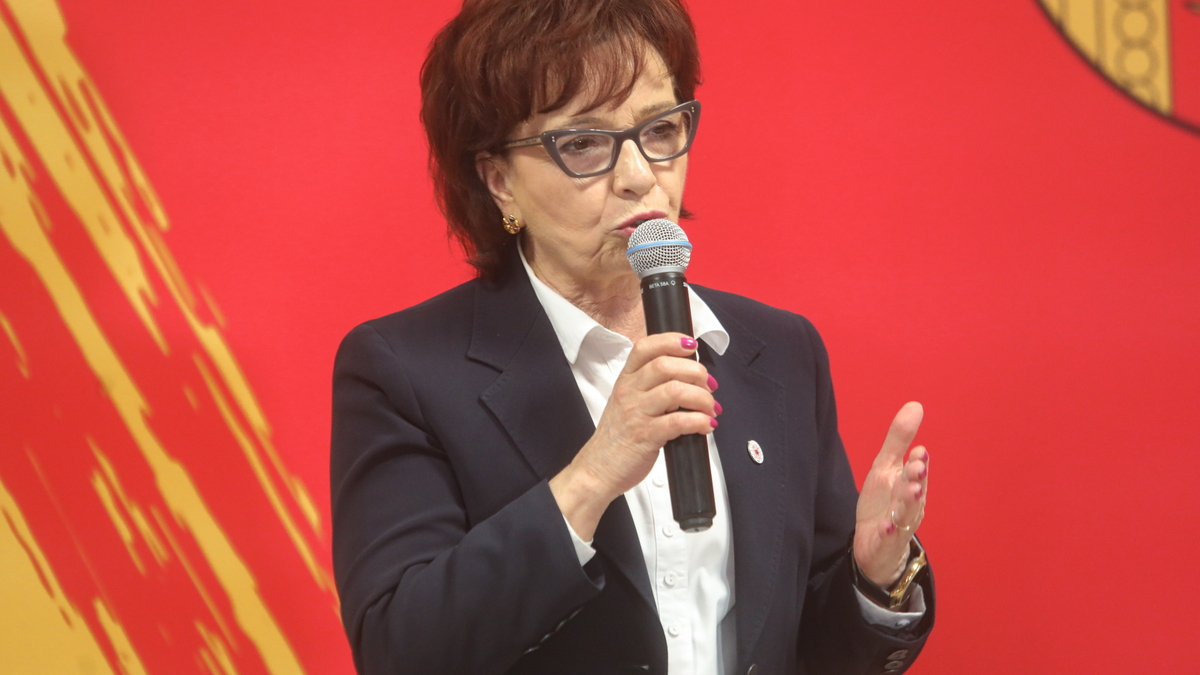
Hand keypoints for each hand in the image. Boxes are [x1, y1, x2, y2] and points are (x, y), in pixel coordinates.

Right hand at [550, 333, 718, 539]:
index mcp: (626, 380)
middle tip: (709, 386)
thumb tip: (690, 378)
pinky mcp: (646, 436)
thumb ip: (652, 387)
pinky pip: (679, 422)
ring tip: (710, 408)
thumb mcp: (628, 403)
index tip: (691, 346)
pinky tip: (706, 425)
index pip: (645, 347)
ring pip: (675, 391)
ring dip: (702, 397)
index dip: (671, 341)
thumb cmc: (618, 437)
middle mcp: (629, 392)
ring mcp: (636, 413)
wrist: (597, 469)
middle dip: (696, 372)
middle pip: (665, 365)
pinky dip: (699, 421)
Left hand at [853, 401, 928, 587]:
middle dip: (917, 478)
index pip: (917, 471)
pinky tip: (886, 526)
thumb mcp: (886, 468)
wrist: (877, 546)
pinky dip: (889, 533)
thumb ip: (899, 440)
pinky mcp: (885, 544)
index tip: (919, 450)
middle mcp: (909, 505)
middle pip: (915, 491)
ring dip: (909, 503)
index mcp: (910, 485)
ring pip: (907, 514)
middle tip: (918, 467)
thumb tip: (915, 405)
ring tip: (911, 490)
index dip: (919, 462)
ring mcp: (900, 526)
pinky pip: (889, 539)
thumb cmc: (884, 502)